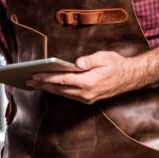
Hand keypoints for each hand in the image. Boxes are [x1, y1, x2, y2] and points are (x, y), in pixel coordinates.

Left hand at [28, 51, 143, 103]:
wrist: (130, 78)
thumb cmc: (116, 64)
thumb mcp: (104, 57)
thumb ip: (90, 60)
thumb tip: (78, 63)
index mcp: (90, 82)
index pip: (63, 80)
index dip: (48, 77)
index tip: (35, 74)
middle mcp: (87, 93)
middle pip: (60, 89)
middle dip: (43, 84)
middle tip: (28, 80)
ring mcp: (87, 98)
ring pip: (63, 94)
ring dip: (48, 89)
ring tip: (34, 83)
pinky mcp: (88, 100)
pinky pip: (69, 96)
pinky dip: (57, 91)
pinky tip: (49, 87)